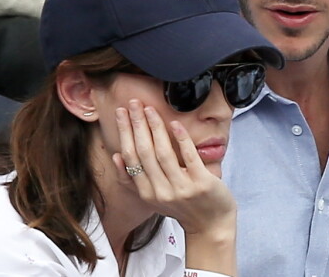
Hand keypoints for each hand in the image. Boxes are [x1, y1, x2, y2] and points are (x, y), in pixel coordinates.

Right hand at [112, 100, 235, 235]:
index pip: (131, 158)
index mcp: (147, 193)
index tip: (121, 113)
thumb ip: (134, 180)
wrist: (211, 225)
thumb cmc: (183, 206)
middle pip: (144, 152)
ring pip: (163, 153)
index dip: (124, 133)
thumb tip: (116, 156)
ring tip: (150, 109)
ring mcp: (181, 188)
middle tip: (133, 103)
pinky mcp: (201, 183)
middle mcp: (161, 192)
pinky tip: (175, 124)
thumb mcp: (154, 197)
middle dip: (136, 124)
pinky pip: (189, 157)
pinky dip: (181, 139)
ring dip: (155, 127)